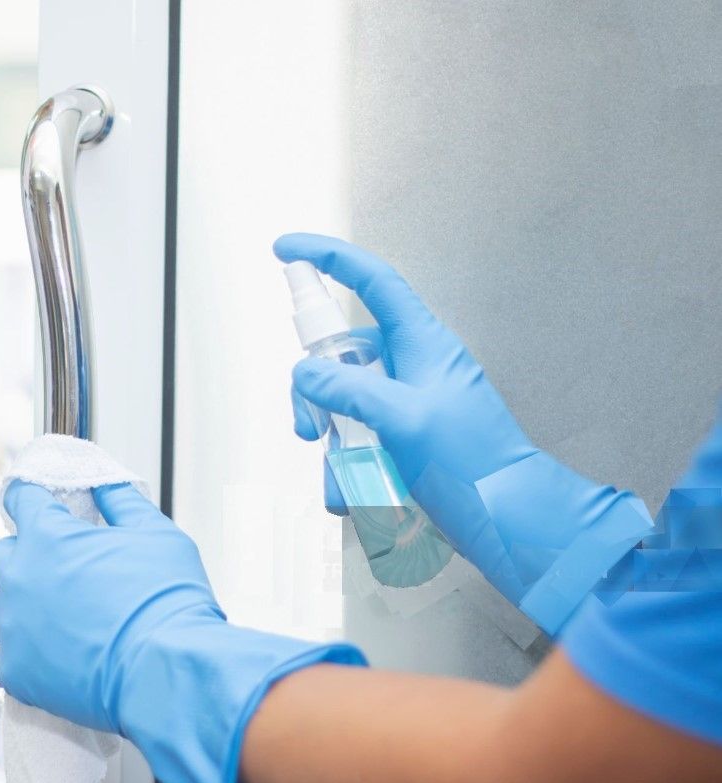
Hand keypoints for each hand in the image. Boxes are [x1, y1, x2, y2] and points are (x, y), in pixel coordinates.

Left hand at [0, 480, 221, 731]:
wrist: (165, 672)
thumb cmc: (166, 601)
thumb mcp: (155, 532)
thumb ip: (121, 500)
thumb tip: (101, 483)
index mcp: (47, 537)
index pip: (21, 499)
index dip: (33, 497)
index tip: (40, 502)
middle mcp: (19, 579)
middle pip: (0, 554)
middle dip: (25, 553)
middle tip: (60, 565)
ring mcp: (12, 629)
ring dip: (19, 606)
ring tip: (57, 617)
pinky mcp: (16, 673)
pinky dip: (19, 655)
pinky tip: (46, 655)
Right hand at [276, 233, 652, 632]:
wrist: (511, 518)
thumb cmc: (473, 464)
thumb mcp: (402, 418)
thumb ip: (347, 390)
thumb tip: (306, 373)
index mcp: (420, 341)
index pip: (370, 279)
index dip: (327, 257)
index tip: (285, 250)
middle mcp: (411, 364)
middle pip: (340, 354)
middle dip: (315, 393)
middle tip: (309, 430)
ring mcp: (407, 400)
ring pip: (344, 402)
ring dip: (333, 441)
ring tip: (341, 482)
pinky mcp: (405, 435)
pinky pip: (359, 436)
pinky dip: (349, 464)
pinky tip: (354, 495)